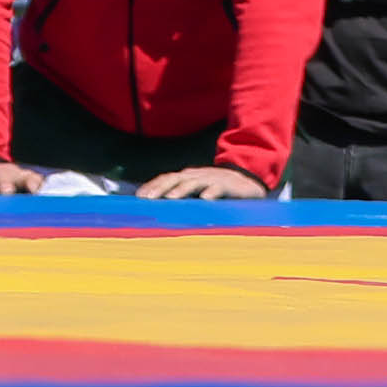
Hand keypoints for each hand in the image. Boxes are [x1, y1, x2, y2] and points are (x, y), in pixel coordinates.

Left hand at [139, 165, 268, 200]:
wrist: (247, 182)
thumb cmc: (217, 189)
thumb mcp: (197, 191)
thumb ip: (182, 198)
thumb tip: (159, 209)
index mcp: (187, 177)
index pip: (166, 179)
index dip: (152, 186)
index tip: (139, 197)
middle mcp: (196, 176)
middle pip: (175, 179)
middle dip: (160, 188)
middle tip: (148, 198)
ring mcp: (212, 179)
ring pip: (194, 182)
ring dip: (182, 189)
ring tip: (171, 198)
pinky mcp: (229, 186)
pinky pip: (219, 188)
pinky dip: (212, 192)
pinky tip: (205, 199)